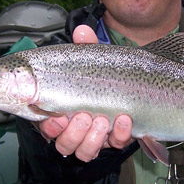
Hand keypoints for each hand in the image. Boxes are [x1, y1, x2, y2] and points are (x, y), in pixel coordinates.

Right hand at [39, 25, 133, 160]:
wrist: (136, 84)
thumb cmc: (104, 74)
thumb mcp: (94, 59)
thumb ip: (86, 46)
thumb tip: (82, 31)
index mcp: (60, 110)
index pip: (46, 126)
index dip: (49, 126)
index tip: (55, 117)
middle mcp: (75, 128)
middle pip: (64, 144)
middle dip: (72, 133)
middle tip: (83, 116)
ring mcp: (95, 136)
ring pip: (84, 152)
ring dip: (92, 139)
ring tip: (102, 120)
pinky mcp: (115, 139)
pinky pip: (114, 145)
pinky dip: (119, 135)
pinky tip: (125, 120)